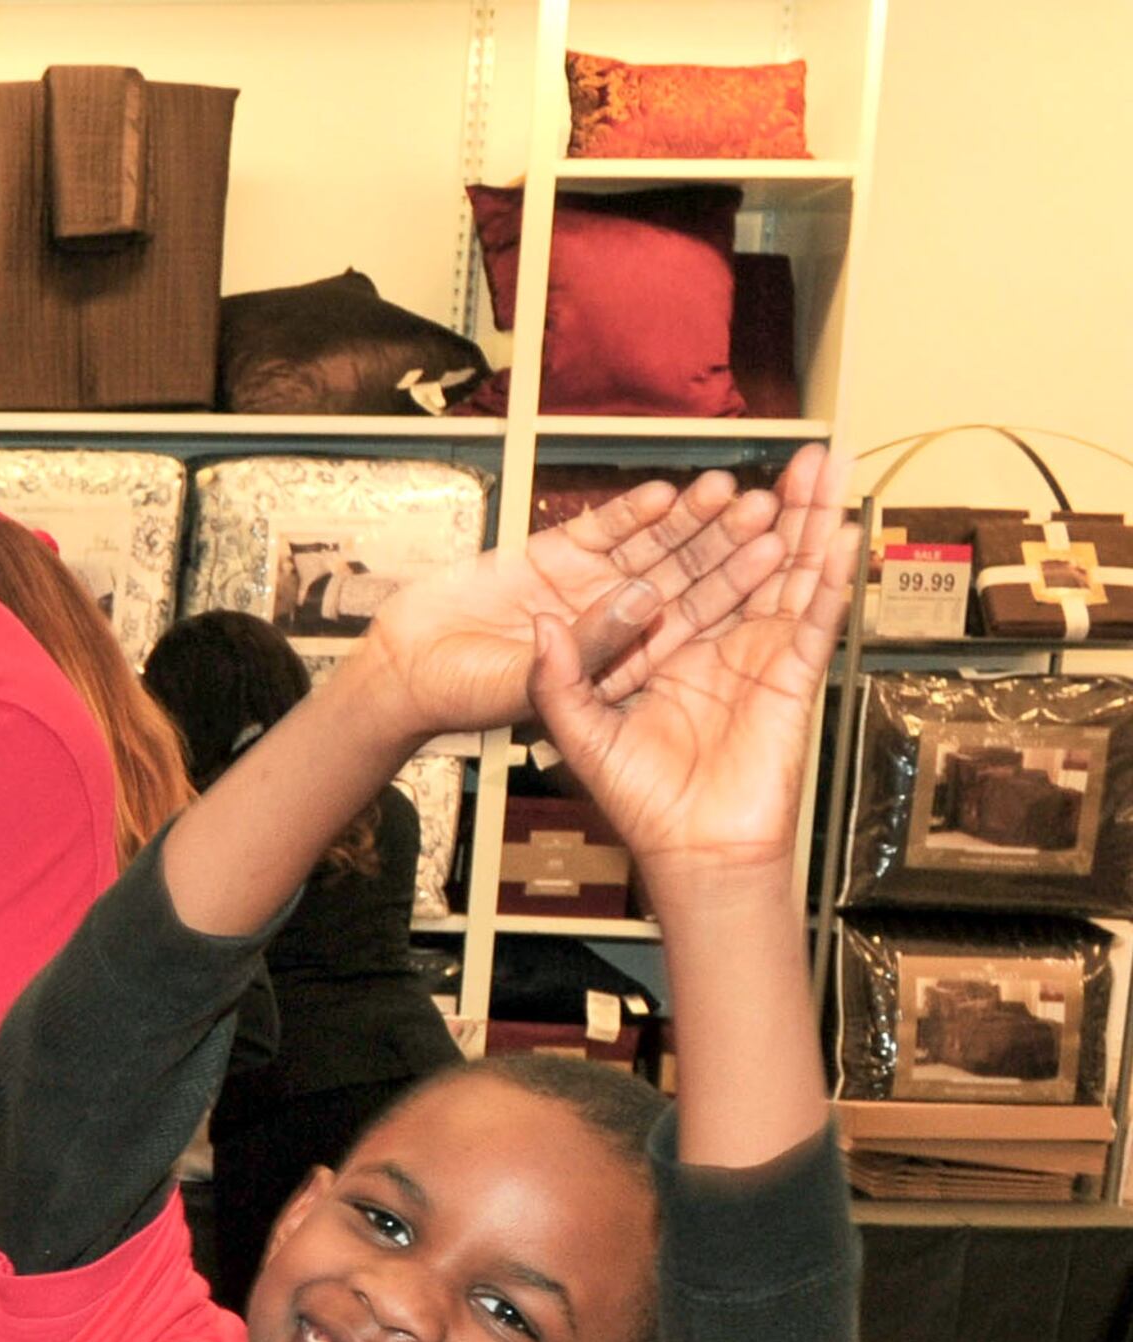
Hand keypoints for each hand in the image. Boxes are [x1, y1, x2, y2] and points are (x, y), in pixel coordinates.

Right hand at [354, 465, 801, 742]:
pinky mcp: (550, 559)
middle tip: (767, 506)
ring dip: (686, 519)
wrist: (398, 674)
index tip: (775, 552)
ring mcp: (583, 589)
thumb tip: (643, 600)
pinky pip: (600, 532)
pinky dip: (629, 514)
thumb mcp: (528, 689)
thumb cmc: (458, 697)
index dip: (735, 586)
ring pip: (649, 549)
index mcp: (621, 665)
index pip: (694, 621)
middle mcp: (610, 624)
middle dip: (724, 542)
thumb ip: (585, 652)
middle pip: (683, 577)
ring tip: (723, 488)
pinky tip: (663, 495)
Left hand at [529, 445, 854, 882]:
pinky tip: (844, 533)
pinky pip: (815, 618)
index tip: (711, 482)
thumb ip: (559, 677)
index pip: (691, 572)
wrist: (692, 848)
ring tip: (831, 464)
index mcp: (671, 647)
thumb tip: (539, 624)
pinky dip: (831, 576)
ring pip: (793, 574)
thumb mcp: (580, 732)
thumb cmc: (639, 800)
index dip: (704, 527)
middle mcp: (721, 643)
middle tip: (799, 450)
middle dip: (778, 504)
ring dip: (814, 519)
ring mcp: (762, 655)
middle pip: (755, 559)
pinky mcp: (792, 677)